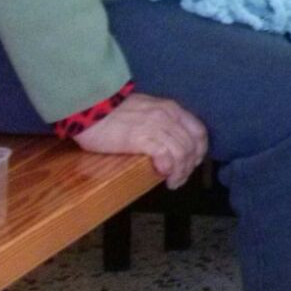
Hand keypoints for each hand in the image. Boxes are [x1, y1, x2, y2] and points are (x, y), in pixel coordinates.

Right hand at [74, 93, 207, 189]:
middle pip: (192, 145)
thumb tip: (169, 143)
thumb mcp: (146, 110)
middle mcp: (168, 116)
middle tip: (180, 179)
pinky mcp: (141, 138)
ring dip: (180, 172)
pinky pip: (164, 154)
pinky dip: (167, 167)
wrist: (91, 107)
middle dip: (190, 166)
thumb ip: (161, 121)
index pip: (199, 131)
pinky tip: (161, 173)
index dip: (200, 151)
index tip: (192, 164)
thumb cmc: (114, 112)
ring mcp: (156, 126)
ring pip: (182, 152)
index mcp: (171, 109)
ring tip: (172, 183)